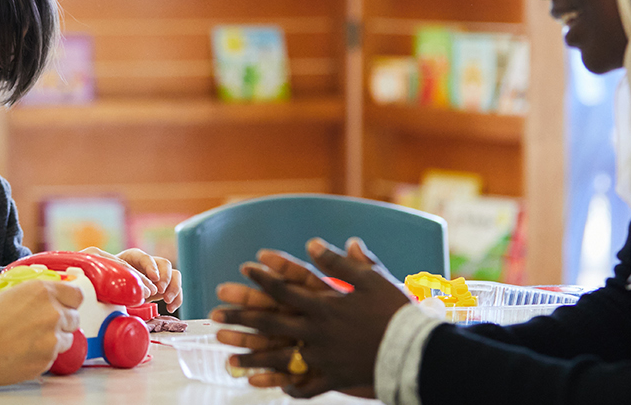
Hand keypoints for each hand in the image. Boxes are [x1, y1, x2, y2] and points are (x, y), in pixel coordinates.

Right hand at [0, 279, 81, 399]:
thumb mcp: (9, 294)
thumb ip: (35, 297)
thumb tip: (47, 300)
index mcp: (42, 291)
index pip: (76, 294)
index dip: (69, 301)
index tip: (64, 305)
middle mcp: (52, 313)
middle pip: (74, 318)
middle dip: (61, 322)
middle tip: (41, 326)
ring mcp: (52, 338)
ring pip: (66, 339)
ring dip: (53, 340)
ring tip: (28, 341)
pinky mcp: (47, 360)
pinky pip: (53, 356)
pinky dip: (42, 355)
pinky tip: (22, 352)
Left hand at [81, 246, 182, 309]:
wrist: (111, 292)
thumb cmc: (107, 285)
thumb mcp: (108, 284)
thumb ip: (110, 285)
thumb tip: (110, 292)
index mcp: (132, 258)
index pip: (144, 257)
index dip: (150, 266)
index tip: (153, 278)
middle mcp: (148, 264)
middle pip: (164, 264)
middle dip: (165, 277)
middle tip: (160, 291)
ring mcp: (157, 274)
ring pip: (175, 274)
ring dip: (174, 287)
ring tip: (167, 301)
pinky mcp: (163, 285)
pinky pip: (176, 287)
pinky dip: (177, 297)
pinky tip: (170, 307)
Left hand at [210, 237, 410, 397]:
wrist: (416, 352)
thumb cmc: (395, 311)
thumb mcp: (370, 279)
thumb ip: (339, 262)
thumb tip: (311, 244)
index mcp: (325, 305)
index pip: (286, 288)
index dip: (263, 278)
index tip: (244, 269)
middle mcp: (318, 331)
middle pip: (271, 324)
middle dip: (240, 319)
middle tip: (214, 315)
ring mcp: (323, 357)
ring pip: (280, 359)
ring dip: (251, 358)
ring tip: (227, 359)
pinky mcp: (333, 378)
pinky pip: (305, 385)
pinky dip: (286, 386)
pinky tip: (269, 386)